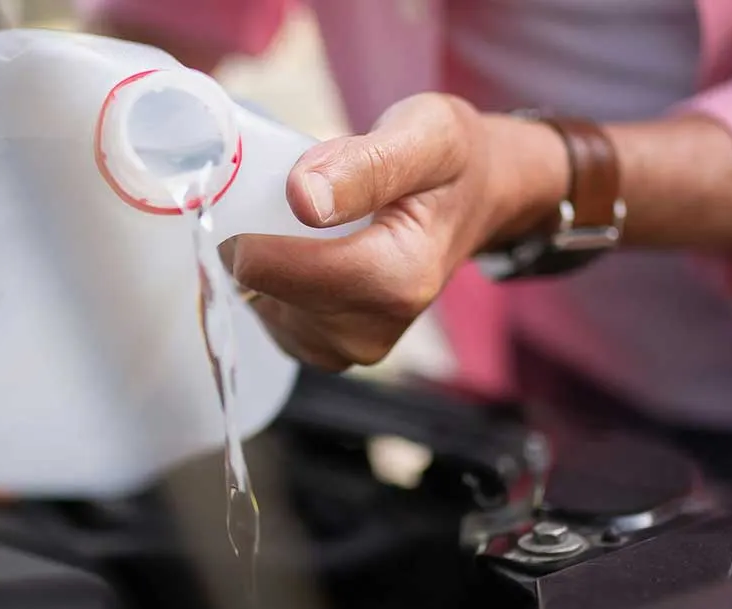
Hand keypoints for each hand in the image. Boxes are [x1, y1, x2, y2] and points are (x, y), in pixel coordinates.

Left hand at [222, 93, 567, 371]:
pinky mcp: (329, 351)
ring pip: (257, 298)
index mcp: (395, 279)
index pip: (268, 267)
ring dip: (270, 253)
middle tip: (307, 194)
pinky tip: (313, 250)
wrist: (480, 201)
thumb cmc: (453, 163)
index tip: (279, 180)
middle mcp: (369, 329)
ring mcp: (347, 348)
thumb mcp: (426, 133)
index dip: (251, 218)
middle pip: (259, 283)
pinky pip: (269, 311)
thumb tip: (303, 198)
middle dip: (264, 232)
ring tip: (319, 222)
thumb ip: (366, 164)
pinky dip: (277, 276)